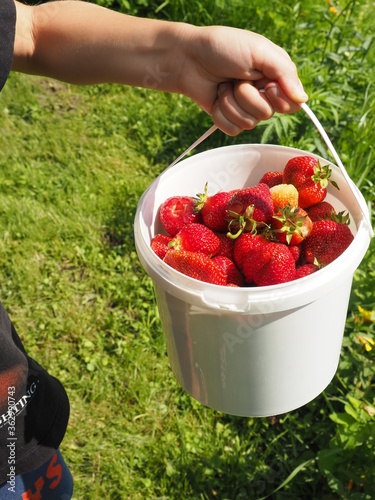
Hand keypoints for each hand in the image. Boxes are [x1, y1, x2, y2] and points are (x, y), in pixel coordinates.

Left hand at [179, 26, 307, 134]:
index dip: (279, 99)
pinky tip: (217, 98)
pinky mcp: (228, 118)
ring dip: (232, 103)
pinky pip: (233, 130)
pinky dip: (222, 114)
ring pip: (249, 124)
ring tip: (224, 86)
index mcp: (275, 76)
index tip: (266, 85)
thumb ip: (284, 73)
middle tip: (239, 79)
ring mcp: (245, 108)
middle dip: (249, 97)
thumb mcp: (260, 51)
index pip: (292, 104)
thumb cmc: (223, 47)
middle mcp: (262, 94)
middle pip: (268, 114)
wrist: (188, 58)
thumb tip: (303, 99)